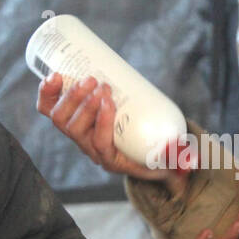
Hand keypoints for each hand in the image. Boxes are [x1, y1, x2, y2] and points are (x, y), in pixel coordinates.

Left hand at [37, 73, 192, 196]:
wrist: (129, 146)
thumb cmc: (150, 152)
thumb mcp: (167, 159)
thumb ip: (181, 159)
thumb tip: (192, 161)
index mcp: (109, 158)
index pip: (99, 144)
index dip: (101, 122)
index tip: (111, 100)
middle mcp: (87, 147)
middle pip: (74, 129)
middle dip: (84, 104)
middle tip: (100, 83)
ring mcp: (74, 132)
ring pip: (60, 119)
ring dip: (70, 97)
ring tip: (87, 78)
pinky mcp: (66, 117)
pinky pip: (47, 108)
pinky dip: (47, 94)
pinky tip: (52, 76)